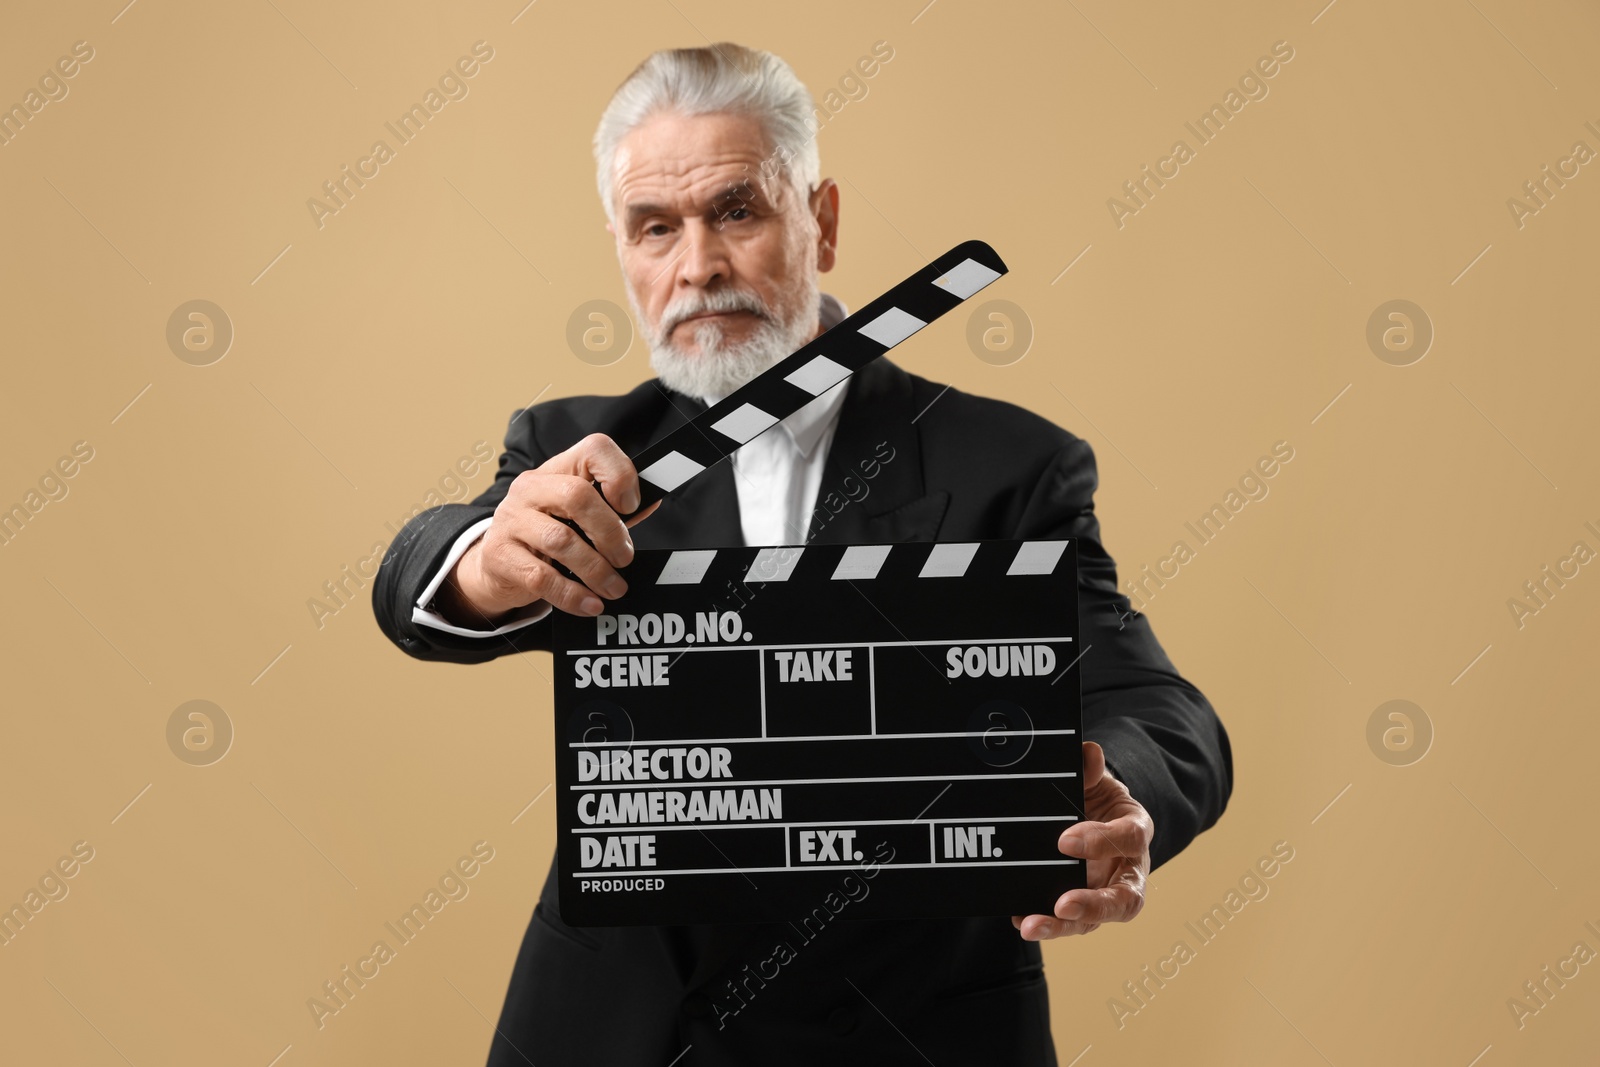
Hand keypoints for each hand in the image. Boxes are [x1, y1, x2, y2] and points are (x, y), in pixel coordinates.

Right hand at [437, 433, 661, 624]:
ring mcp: (511, 519)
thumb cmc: (547, 533)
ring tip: (614, 587)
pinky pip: (542, 578)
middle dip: (610, 532)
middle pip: (578, 496)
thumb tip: (650, 504)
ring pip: (561, 541)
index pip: (593, 449)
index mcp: (557, 469)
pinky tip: (590, 603)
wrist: (496, 563)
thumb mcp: (579, 515)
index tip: (630, 507)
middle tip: (624, 558)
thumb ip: (613, 510)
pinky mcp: (500, 555)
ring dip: (596, 570)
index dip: (620, 474)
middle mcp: (531, 487)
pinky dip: (572, 595)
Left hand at [1012, 741, 1152, 940]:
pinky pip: (1067, 921)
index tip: (1064, 840)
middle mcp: (1127, 870)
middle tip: (1062, 905)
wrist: (1091, 815)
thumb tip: (1089, 753)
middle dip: (1094, 906)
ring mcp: (1105, 893)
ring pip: (1094, 921)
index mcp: (1135, 831)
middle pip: (1124, 900)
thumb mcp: (1094, 779)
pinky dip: (1044, 922)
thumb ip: (1090, 770)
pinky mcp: (1083, 907)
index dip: (1103, 840)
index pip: (1131, 838)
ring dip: (1062, 926)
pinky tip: (1016, 917)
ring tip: (1029, 925)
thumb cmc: (1095, 798)